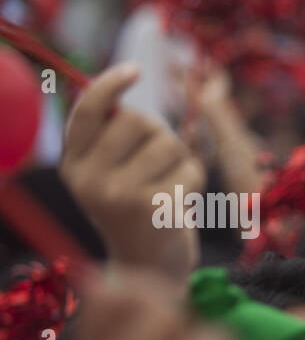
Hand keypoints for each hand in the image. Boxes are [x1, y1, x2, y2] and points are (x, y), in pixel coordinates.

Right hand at [60, 64, 204, 282]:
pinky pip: (190, 168)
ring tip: (171, 185)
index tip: (136, 70)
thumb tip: (121, 83)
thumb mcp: (109, 175)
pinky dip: (195, 179)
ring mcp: (122, 196)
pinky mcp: (156, 209)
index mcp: (74, 167)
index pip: (87, 112)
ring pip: (168, 142)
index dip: (111, 84)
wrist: (152, 269)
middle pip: (137, 120)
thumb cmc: (138, 210)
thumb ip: (109, 137)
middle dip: (159, 132)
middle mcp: (90, 181)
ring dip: (181, 158)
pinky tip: (183, 202)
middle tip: (160, 161)